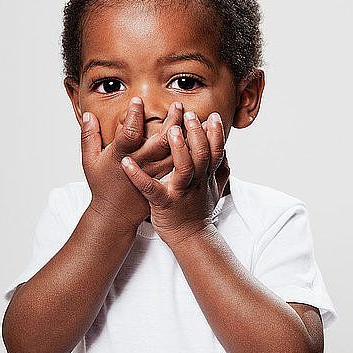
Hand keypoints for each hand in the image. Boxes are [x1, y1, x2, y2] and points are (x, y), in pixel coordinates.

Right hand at [81, 98, 181, 232]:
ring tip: (192, 118)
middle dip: (171, 120)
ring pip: (176, 152)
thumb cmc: (102, 184)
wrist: (115, 214)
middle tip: (177, 105)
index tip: (138, 100)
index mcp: (121, 155)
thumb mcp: (89, 161)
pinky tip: (197, 139)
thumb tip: (89, 114)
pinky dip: (190, 151)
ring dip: (186, 135)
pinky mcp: (165, 180)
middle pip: (161, 140)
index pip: (129, 132)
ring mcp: (155, 173)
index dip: (134, 115)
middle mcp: (141, 163)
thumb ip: (89, 137)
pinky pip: (181, 164)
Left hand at [121, 111, 226, 246]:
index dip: (215, 133)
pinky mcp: (163, 203)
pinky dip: (138, 176)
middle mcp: (196, 182)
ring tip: (170, 130)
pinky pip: (150, 189)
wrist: (191, 238)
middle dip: (197, 134)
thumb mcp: (215, 189)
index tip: (212, 115)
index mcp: (206, 175)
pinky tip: (126, 163)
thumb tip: (226, 149)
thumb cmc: (198, 210)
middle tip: (189, 115)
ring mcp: (181, 192)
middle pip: (202, 155)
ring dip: (178, 149)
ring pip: (183, 169)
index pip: (215, 151)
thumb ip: (220, 168)